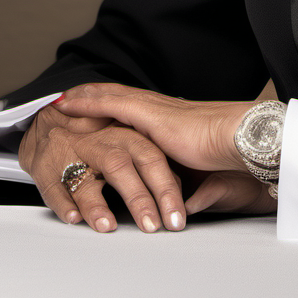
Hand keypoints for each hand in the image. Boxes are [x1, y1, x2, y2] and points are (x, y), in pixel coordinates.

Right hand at [19, 101, 186, 233]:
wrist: (52, 121)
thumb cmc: (99, 138)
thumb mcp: (131, 142)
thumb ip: (156, 164)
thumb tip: (185, 192)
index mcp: (126, 135)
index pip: (152, 159)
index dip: (166, 188)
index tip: (177, 216)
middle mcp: (101, 143)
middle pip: (123, 167)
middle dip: (139, 198)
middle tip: (152, 227)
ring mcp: (73, 154)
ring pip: (87, 178)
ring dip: (97, 204)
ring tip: (108, 226)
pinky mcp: (47, 167)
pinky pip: (54, 186)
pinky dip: (63, 203)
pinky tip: (73, 218)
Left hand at [54, 82, 252, 172]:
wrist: (237, 138)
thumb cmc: (226, 154)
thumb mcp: (198, 171)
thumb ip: (187, 183)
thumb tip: (186, 203)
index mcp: (169, 118)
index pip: (134, 106)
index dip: (112, 103)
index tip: (91, 103)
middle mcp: (158, 108)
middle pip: (117, 96)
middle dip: (91, 94)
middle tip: (65, 96)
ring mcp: (153, 109)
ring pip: (109, 96)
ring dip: (83, 96)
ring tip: (59, 97)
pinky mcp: (149, 114)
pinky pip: (110, 104)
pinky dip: (87, 102)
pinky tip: (69, 103)